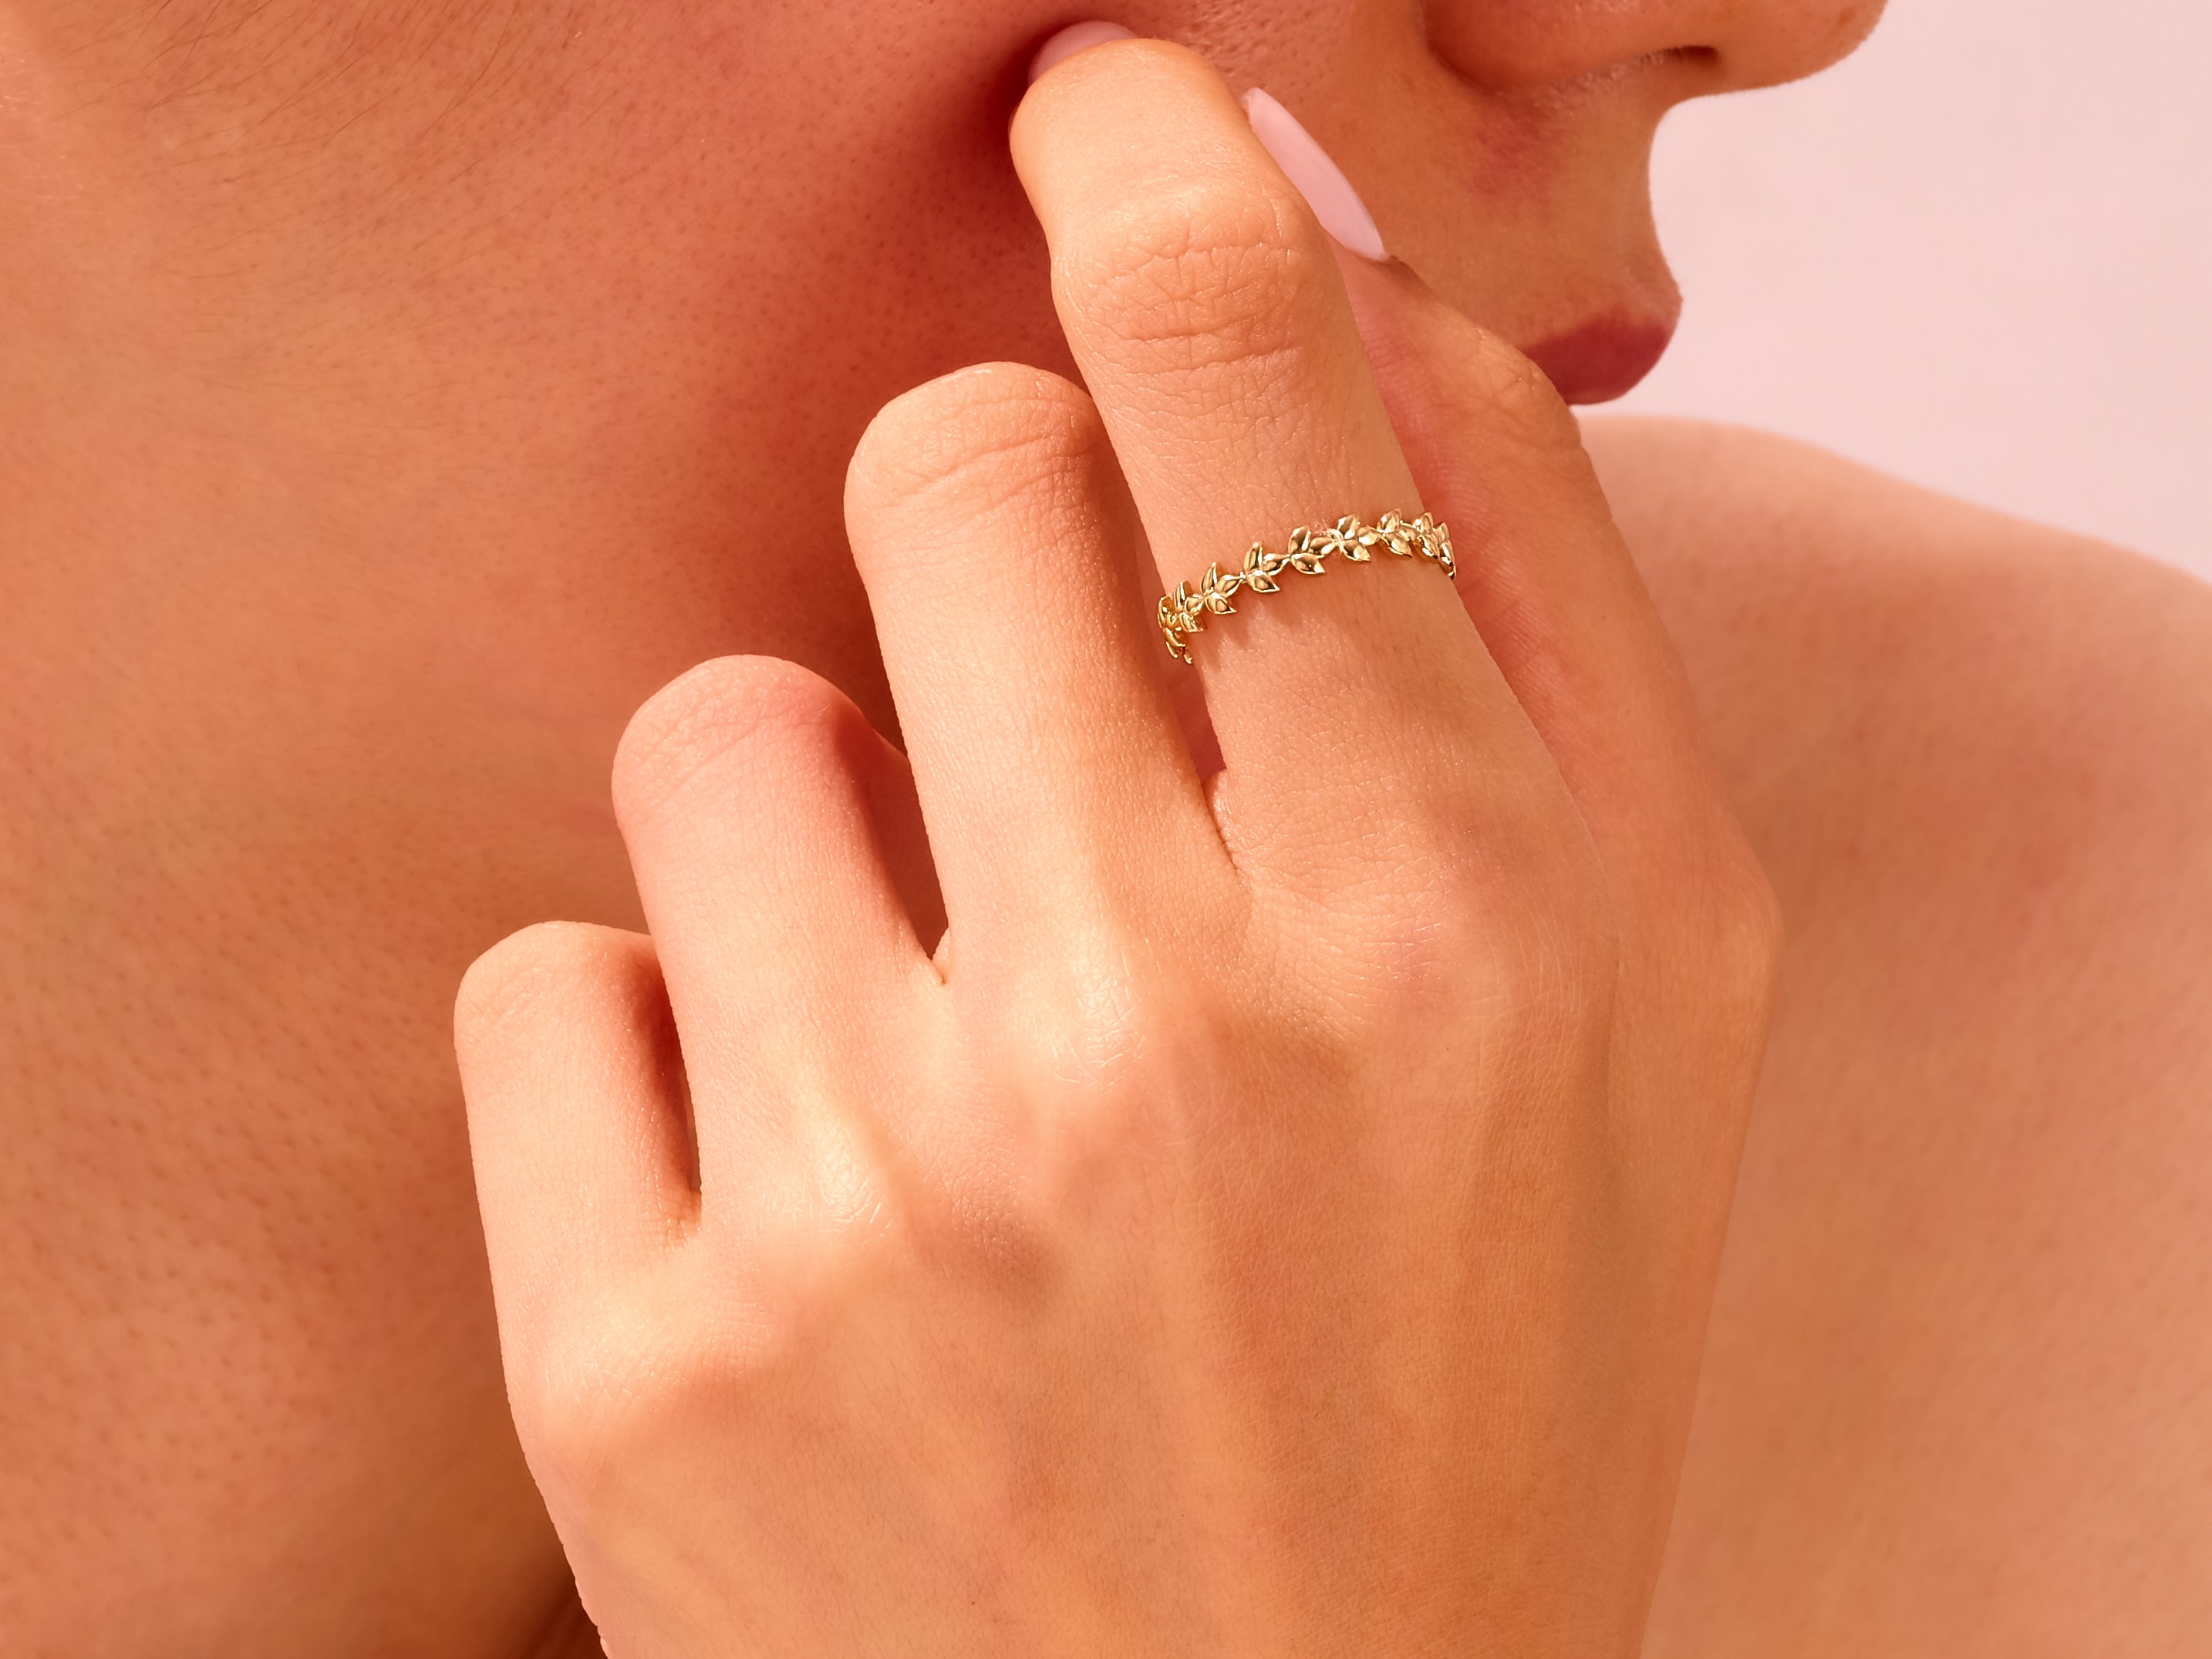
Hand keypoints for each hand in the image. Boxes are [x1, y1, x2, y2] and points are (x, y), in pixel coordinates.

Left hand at [456, 40, 1778, 1657]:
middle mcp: (1164, 1039)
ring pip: (718, 724)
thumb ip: (1554, 632)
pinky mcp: (638, 1365)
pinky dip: (668, 1053)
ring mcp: (876, 1201)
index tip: (1101, 99)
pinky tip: (810, 1212)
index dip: (1159, 172)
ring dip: (825, 828)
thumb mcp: (1654, 1030)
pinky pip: (559, 976)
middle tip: (1048, 717)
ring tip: (946, 1050)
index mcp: (1457, 932)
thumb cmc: (1486, 1406)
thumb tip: (1364, 317)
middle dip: (983, 531)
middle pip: (942, 466)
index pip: (1248, 376)